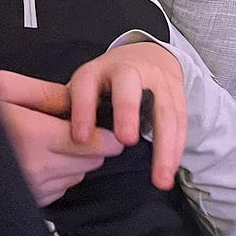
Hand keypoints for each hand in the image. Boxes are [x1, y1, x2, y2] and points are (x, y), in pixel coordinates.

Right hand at [0, 69, 124, 206]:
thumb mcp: (4, 87)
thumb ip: (46, 93)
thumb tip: (78, 100)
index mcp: (32, 137)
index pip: (91, 143)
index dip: (107, 135)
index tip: (112, 130)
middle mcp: (34, 168)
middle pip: (90, 161)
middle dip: (90, 144)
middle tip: (72, 128)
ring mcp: (31, 189)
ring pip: (77, 175)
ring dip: (74, 160)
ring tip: (49, 142)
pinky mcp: (27, 201)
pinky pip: (61, 188)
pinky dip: (59, 174)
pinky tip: (39, 158)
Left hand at [67, 43, 186, 189]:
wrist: (148, 56)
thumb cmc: (108, 82)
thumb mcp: (86, 87)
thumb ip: (73, 110)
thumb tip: (54, 144)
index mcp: (97, 71)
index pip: (86, 85)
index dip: (83, 110)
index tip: (81, 138)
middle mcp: (129, 71)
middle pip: (129, 87)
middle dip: (128, 112)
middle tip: (126, 141)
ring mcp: (157, 81)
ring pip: (164, 110)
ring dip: (164, 146)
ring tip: (159, 179)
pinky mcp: (178, 94)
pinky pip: (180, 122)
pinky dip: (177, 148)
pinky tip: (170, 171)